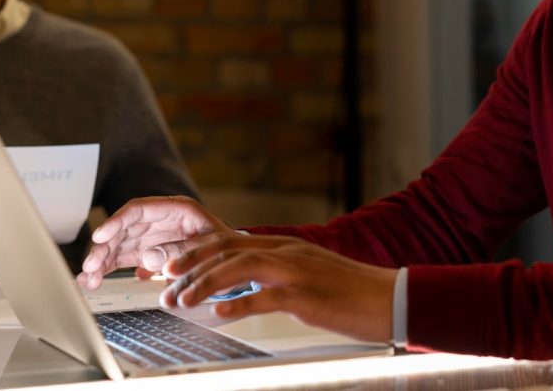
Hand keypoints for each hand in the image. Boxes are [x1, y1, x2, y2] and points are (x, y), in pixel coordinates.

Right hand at [77, 196, 234, 289]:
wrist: (238, 261)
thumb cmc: (229, 248)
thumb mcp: (211, 246)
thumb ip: (180, 250)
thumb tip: (147, 258)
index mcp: (176, 209)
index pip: (139, 209)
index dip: (117, 221)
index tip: (100, 236)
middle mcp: (160, 220)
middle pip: (124, 228)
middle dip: (104, 247)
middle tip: (90, 267)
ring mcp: (153, 237)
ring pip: (119, 245)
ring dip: (102, 261)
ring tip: (87, 280)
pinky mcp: (149, 253)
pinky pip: (124, 258)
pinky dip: (109, 269)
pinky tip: (95, 281)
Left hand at [161, 233, 397, 343]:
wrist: (388, 296)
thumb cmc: (349, 292)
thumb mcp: (307, 274)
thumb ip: (275, 275)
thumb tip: (240, 287)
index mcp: (284, 247)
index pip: (230, 239)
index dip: (196, 249)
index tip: (171, 263)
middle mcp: (286, 252)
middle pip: (227, 249)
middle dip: (190, 264)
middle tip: (164, 282)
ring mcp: (296, 272)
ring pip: (239, 267)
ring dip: (205, 284)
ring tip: (182, 299)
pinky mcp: (306, 295)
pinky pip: (266, 297)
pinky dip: (239, 303)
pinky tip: (219, 313)